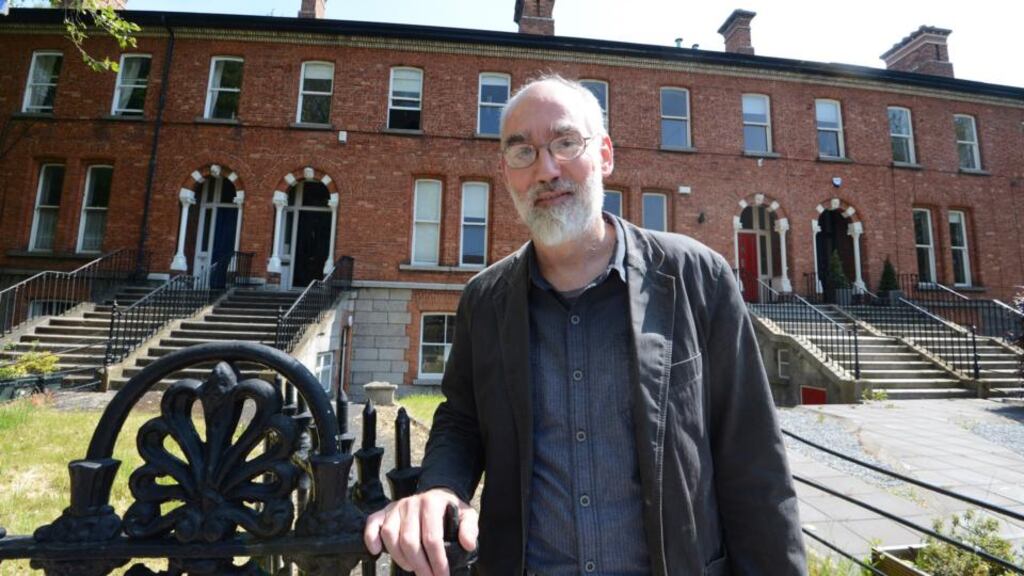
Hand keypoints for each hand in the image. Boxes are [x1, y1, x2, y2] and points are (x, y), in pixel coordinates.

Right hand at [363, 487, 478, 575]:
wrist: (436, 495)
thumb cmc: (449, 510)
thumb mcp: (466, 515)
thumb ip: (470, 528)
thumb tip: (468, 544)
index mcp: (432, 503)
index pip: (432, 538)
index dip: (437, 561)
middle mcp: (411, 503)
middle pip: (409, 541)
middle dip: (419, 565)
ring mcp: (396, 507)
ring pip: (390, 536)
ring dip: (400, 557)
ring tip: (412, 567)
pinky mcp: (384, 511)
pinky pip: (372, 524)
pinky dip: (371, 539)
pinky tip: (377, 551)